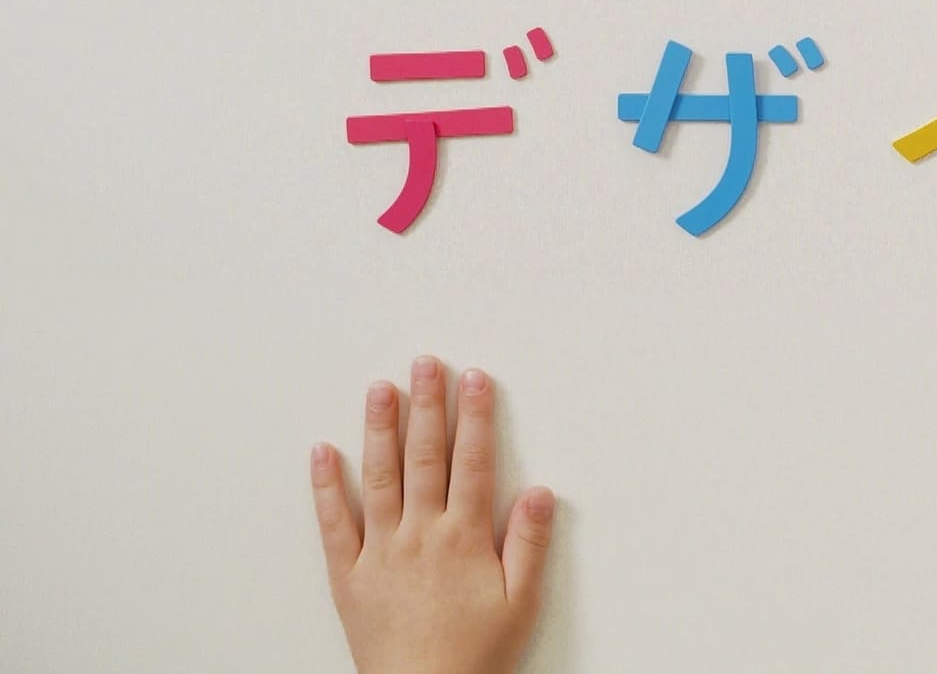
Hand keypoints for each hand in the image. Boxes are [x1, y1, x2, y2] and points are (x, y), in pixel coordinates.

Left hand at [310, 357, 556, 673]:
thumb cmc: (475, 658)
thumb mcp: (521, 603)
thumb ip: (531, 545)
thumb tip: (541, 493)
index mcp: (464, 538)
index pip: (473, 462)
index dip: (474, 417)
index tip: (473, 379)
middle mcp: (419, 535)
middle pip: (425, 457)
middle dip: (427, 405)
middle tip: (425, 363)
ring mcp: (379, 551)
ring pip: (379, 477)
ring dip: (380, 428)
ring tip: (380, 388)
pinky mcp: (348, 575)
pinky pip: (333, 522)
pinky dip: (326, 485)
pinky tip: (324, 451)